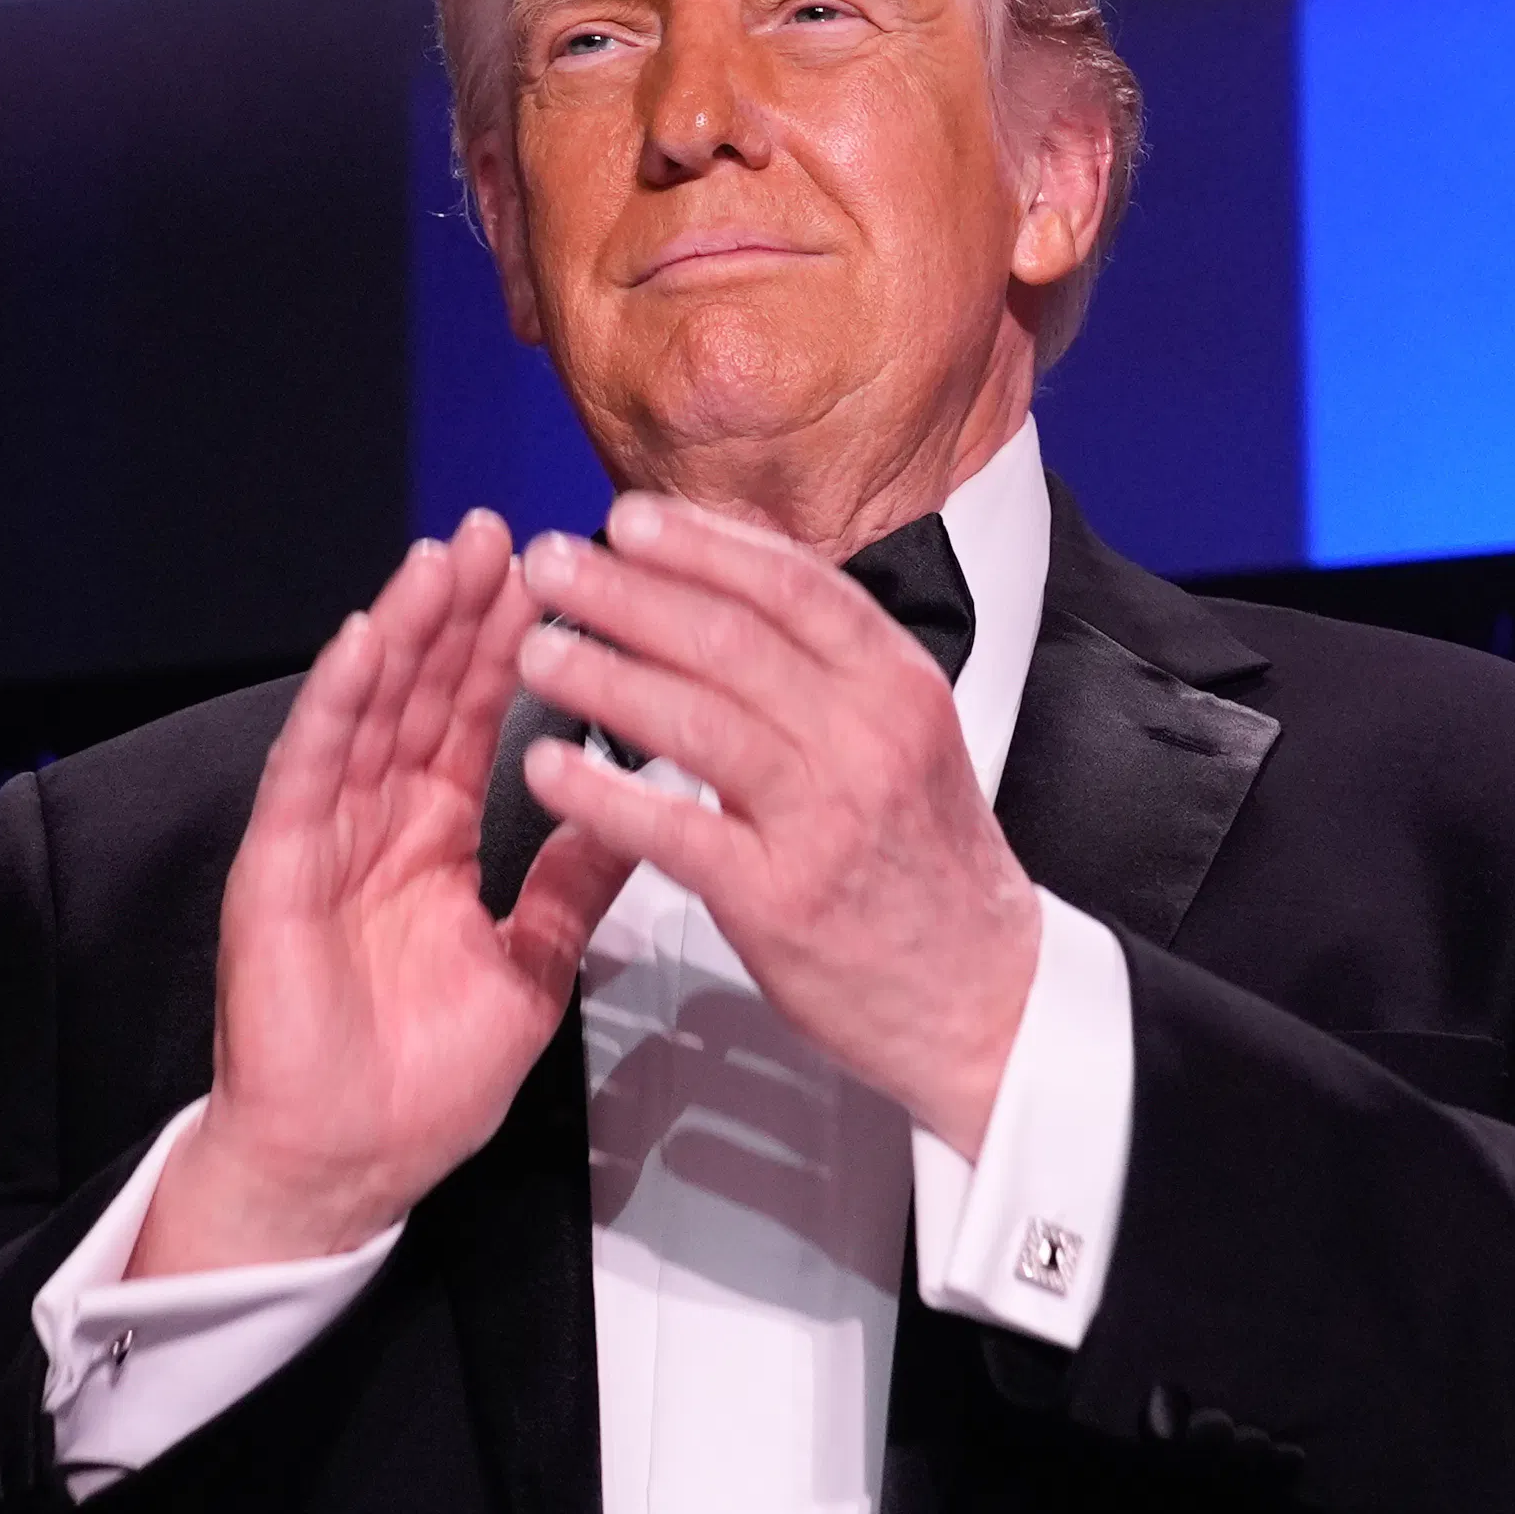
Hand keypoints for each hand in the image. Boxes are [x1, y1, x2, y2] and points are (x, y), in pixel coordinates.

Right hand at [134, 511, 637, 1275]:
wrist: (350, 1166)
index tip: (549, 577)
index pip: (472, 721)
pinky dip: (334, 705)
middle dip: (458, 612)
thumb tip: (634, 817)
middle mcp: (373, 824)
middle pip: (420, 695)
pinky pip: (308, 772)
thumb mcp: (530, 971)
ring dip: (403, 632)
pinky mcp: (278, 870)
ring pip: (365, 712)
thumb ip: (573, 890)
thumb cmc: (422, 1086)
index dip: (506, 647)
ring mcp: (321, 840)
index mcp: (430, 842)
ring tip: (441, 558)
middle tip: (498, 531)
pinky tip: (364, 641)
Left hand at [509, 495, 1040, 1155]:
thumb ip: (825, 666)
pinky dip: (601, 795)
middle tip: (551, 566)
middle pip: (729, 639)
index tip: (626, 519)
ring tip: (534, 651)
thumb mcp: (904, 735)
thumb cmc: (925, 863)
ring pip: (696, 720)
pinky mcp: (781, 897)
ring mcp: (826, 818)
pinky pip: (673, 830)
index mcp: (897, 685)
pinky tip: (547, 769)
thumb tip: (722, 582)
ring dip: (601, 675)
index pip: (789, 585)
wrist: (981, 994)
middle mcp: (867, 738)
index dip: (699, 545)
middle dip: (625, 593)